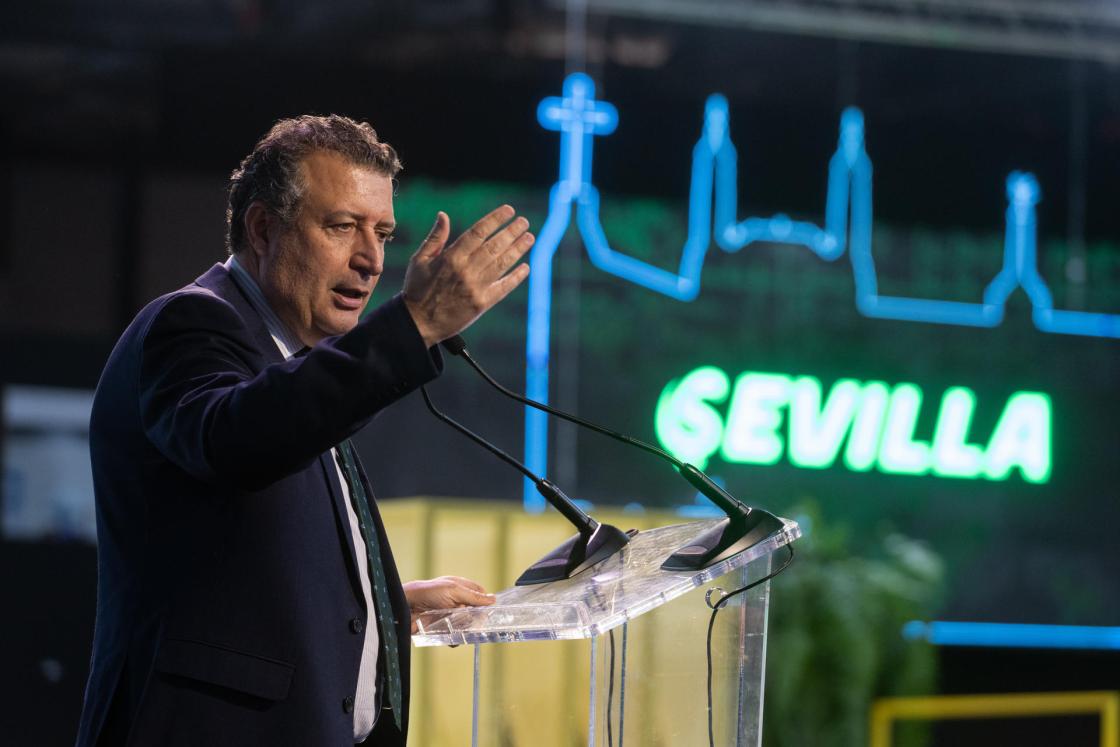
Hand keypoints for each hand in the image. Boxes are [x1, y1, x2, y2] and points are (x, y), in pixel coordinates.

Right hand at [402, 206, 533, 346]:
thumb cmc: (417, 289)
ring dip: (518, 249)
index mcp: (451, 257)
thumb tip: (443, 215)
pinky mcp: (482, 303)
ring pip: (502, 263)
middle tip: (524, 222)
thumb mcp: (420, 260)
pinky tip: (526, 267)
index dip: (495, 219)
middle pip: (494, 246)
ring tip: (530, 238)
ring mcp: (476, 287)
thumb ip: (435, 238)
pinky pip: (504, 287)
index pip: (478, 232)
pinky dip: (516, 277)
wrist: (418, 323)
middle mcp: (466, 270)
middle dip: (512, 232)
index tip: (508, 210)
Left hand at [403, 575, 496, 633]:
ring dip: (464, 629)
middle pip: (476, 614)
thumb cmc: (427, 593)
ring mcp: (450, 616)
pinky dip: (454, 639)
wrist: (405, 608)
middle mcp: (457, 602)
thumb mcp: (453, 590)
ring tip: (456, 627)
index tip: (487, 611)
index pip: (480, 596)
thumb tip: (493, 599)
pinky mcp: (443, 629)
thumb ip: (473, 596)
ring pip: (467, 627)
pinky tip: (450, 637)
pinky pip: (455, 637)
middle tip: (468, 620)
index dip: (484, 603)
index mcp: (461, 588)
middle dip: (475, 619)